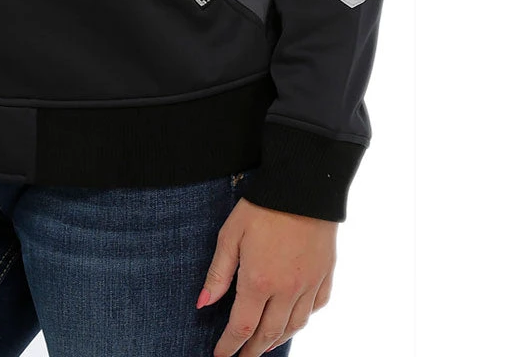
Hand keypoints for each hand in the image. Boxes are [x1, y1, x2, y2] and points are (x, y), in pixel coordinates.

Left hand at [197, 197, 336, 356]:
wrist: (302, 187)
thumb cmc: (262, 207)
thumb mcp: (230, 235)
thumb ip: (218, 272)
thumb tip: (203, 304)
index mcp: (259, 281)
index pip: (242, 327)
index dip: (230, 346)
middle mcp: (287, 290)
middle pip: (268, 334)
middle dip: (252, 350)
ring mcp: (309, 285)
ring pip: (293, 326)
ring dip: (276, 341)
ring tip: (263, 347)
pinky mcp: (325, 276)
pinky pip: (314, 309)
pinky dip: (301, 321)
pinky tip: (292, 321)